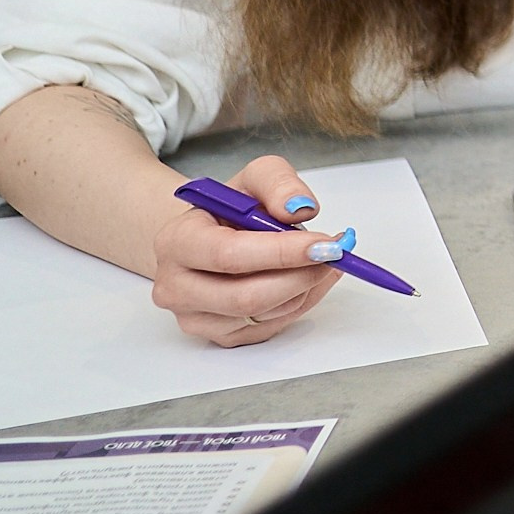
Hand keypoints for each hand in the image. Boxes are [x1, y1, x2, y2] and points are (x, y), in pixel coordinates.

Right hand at [148, 157, 347, 347]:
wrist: (207, 237)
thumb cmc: (230, 209)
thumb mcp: (255, 178)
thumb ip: (279, 184)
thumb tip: (301, 210)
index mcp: (177, 242)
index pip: (229, 256)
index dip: (282, 253)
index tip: (325, 244)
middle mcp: (176, 286)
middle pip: (246, 297)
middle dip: (301, 276)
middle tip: (336, 254)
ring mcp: (194, 317)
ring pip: (264, 315)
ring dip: (306, 288)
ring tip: (323, 259)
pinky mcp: (219, 336)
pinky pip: (271, 328)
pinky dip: (302, 302)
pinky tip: (309, 277)